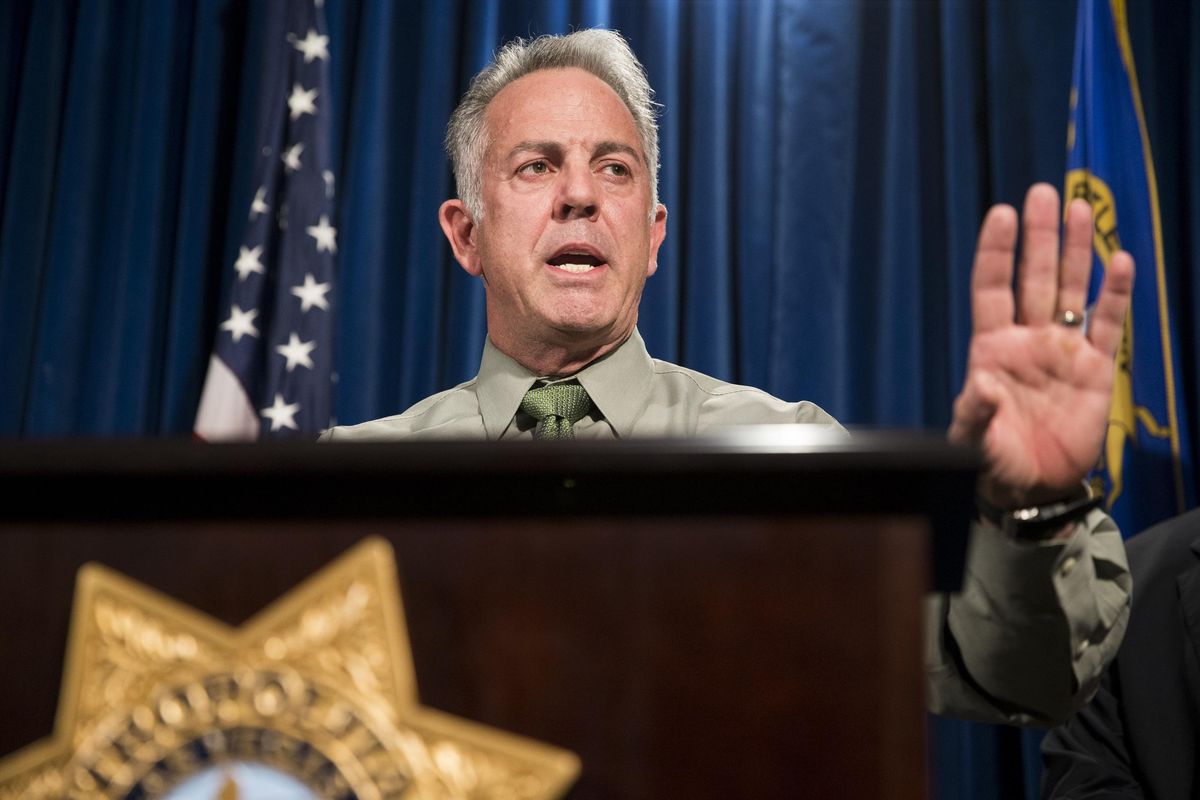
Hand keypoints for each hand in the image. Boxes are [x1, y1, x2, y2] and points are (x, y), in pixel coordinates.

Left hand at [948, 183, 1133, 509]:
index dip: (997, 252)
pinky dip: (1115, 296)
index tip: (1002, 213)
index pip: (992, 289)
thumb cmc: (994, 460)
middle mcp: (1027, 339)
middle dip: (1039, 237)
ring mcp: (1062, 349)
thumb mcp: (973, 441)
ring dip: (1075, 252)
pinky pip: (1107, 325)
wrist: (1033, 487)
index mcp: (992, 348)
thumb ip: (975, 414)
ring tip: (1079, 209)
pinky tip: (1121, 262)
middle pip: (1034, 278)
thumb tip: (978, 386)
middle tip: (1044, 194)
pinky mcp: (1094, 369)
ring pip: (1070, 289)